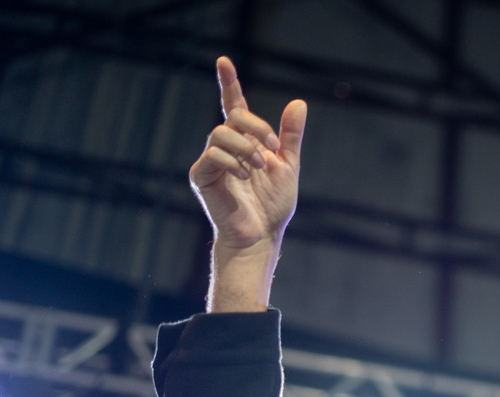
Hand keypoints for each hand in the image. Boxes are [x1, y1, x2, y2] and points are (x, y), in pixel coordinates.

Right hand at [189, 57, 305, 310]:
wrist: (261, 234)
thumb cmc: (273, 205)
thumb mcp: (288, 166)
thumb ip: (291, 136)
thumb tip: (298, 102)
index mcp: (244, 141)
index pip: (233, 105)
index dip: (229, 82)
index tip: (224, 60)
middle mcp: (224, 147)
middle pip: (233, 116)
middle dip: (255, 127)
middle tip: (272, 148)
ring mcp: (210, 161)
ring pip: (221, 134)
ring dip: (245, 148)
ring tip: (258, 167)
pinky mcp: (201, 176)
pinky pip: (212, 156)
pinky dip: (232, 163)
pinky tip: (244, 177)